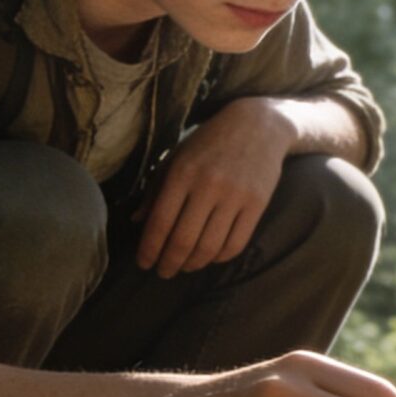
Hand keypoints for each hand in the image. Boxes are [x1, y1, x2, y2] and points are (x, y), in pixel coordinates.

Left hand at [137, 100, 293, 277]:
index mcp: (183, 172)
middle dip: (169, 263)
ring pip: (209, 247)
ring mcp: (235, 195)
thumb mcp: (177, 156)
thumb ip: (155, 188)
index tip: (144, 263)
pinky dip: (219, 257)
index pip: (160, 222)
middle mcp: (209, 185)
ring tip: (184, 266)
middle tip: (163, 272)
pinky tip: (209, 257)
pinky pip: (235, 244)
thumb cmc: (210, 141)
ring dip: (193, 264)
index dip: (149, 249)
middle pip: (183, 240)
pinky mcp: (257, 203)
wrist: (259, 124)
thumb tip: (136, 221)